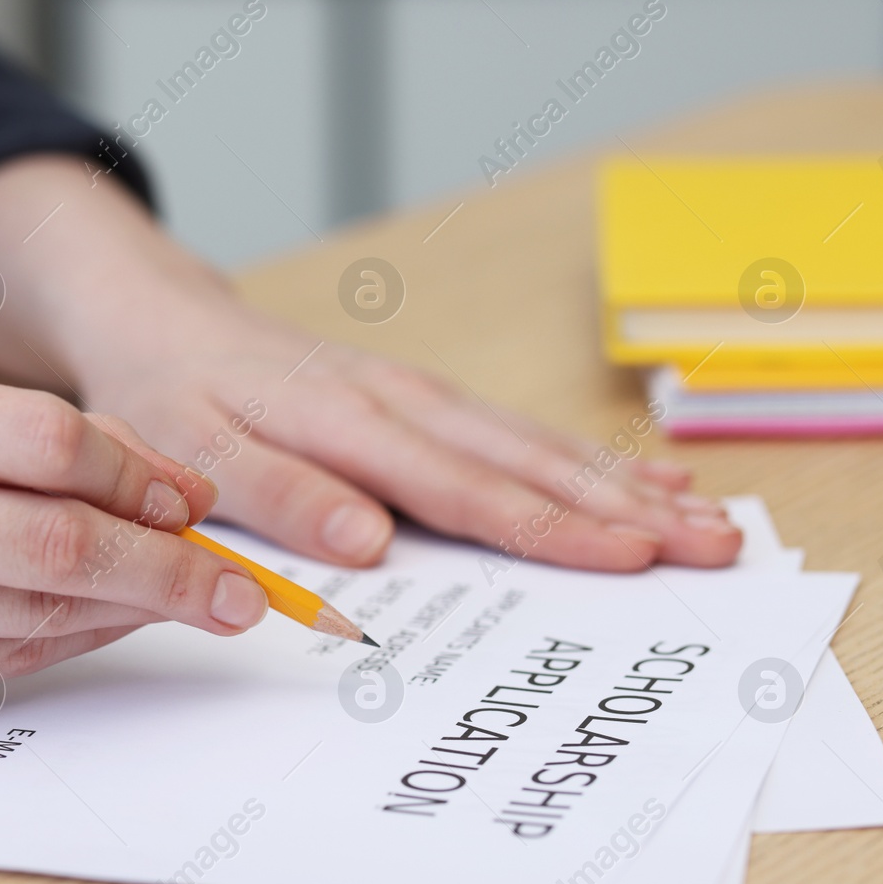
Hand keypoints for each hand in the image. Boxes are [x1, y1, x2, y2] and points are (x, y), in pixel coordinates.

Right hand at [0, 366, 273, 728]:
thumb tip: (157, 496)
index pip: (49, 437)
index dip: (142, 472)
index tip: (196, 501)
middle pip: (63, 537)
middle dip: (172, 566)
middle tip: (237, 587)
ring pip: (42, 611)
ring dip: (129, 611)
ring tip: (179, 600)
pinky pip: (0, 662)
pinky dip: (68, 646)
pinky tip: (99, 629)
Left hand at [78, 305, 741, 571]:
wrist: (163, 325)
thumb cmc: (173, 399)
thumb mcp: (193, 452)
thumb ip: (279, 495)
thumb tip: (367, 542)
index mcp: (348, 424)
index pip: (463, 489)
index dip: (551, 529)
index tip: (632, 558)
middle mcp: (401, 405)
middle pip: (527, 465)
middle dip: (626, 510)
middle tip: (719, 549)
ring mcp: (419, 399)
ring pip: (537, 446)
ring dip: (624, 486)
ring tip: (710, 522)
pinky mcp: (424, 402)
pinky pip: (516, 433)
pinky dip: (584, 459)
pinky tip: (644, 481)